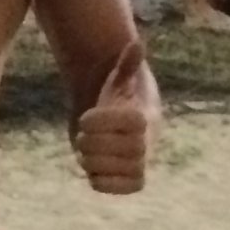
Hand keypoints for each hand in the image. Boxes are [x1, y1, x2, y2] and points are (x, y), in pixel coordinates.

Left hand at [75, 41, 149, 194]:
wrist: (117, 126)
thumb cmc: (117, 99)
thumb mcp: (120, 80)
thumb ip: (127, 64)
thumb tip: (136, 41)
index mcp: (147, 118)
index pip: (134, 124)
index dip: (103, 122)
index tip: (85, 118)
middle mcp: (148, 144)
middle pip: (127, 150)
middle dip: (94, 142)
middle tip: (82, 136)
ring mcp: (139, 165)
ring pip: (118, 170)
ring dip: (91, 160)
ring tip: (85, 151)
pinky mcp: (130, 183)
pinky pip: (114, 188)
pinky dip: (98, 180)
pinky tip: (93, 168)